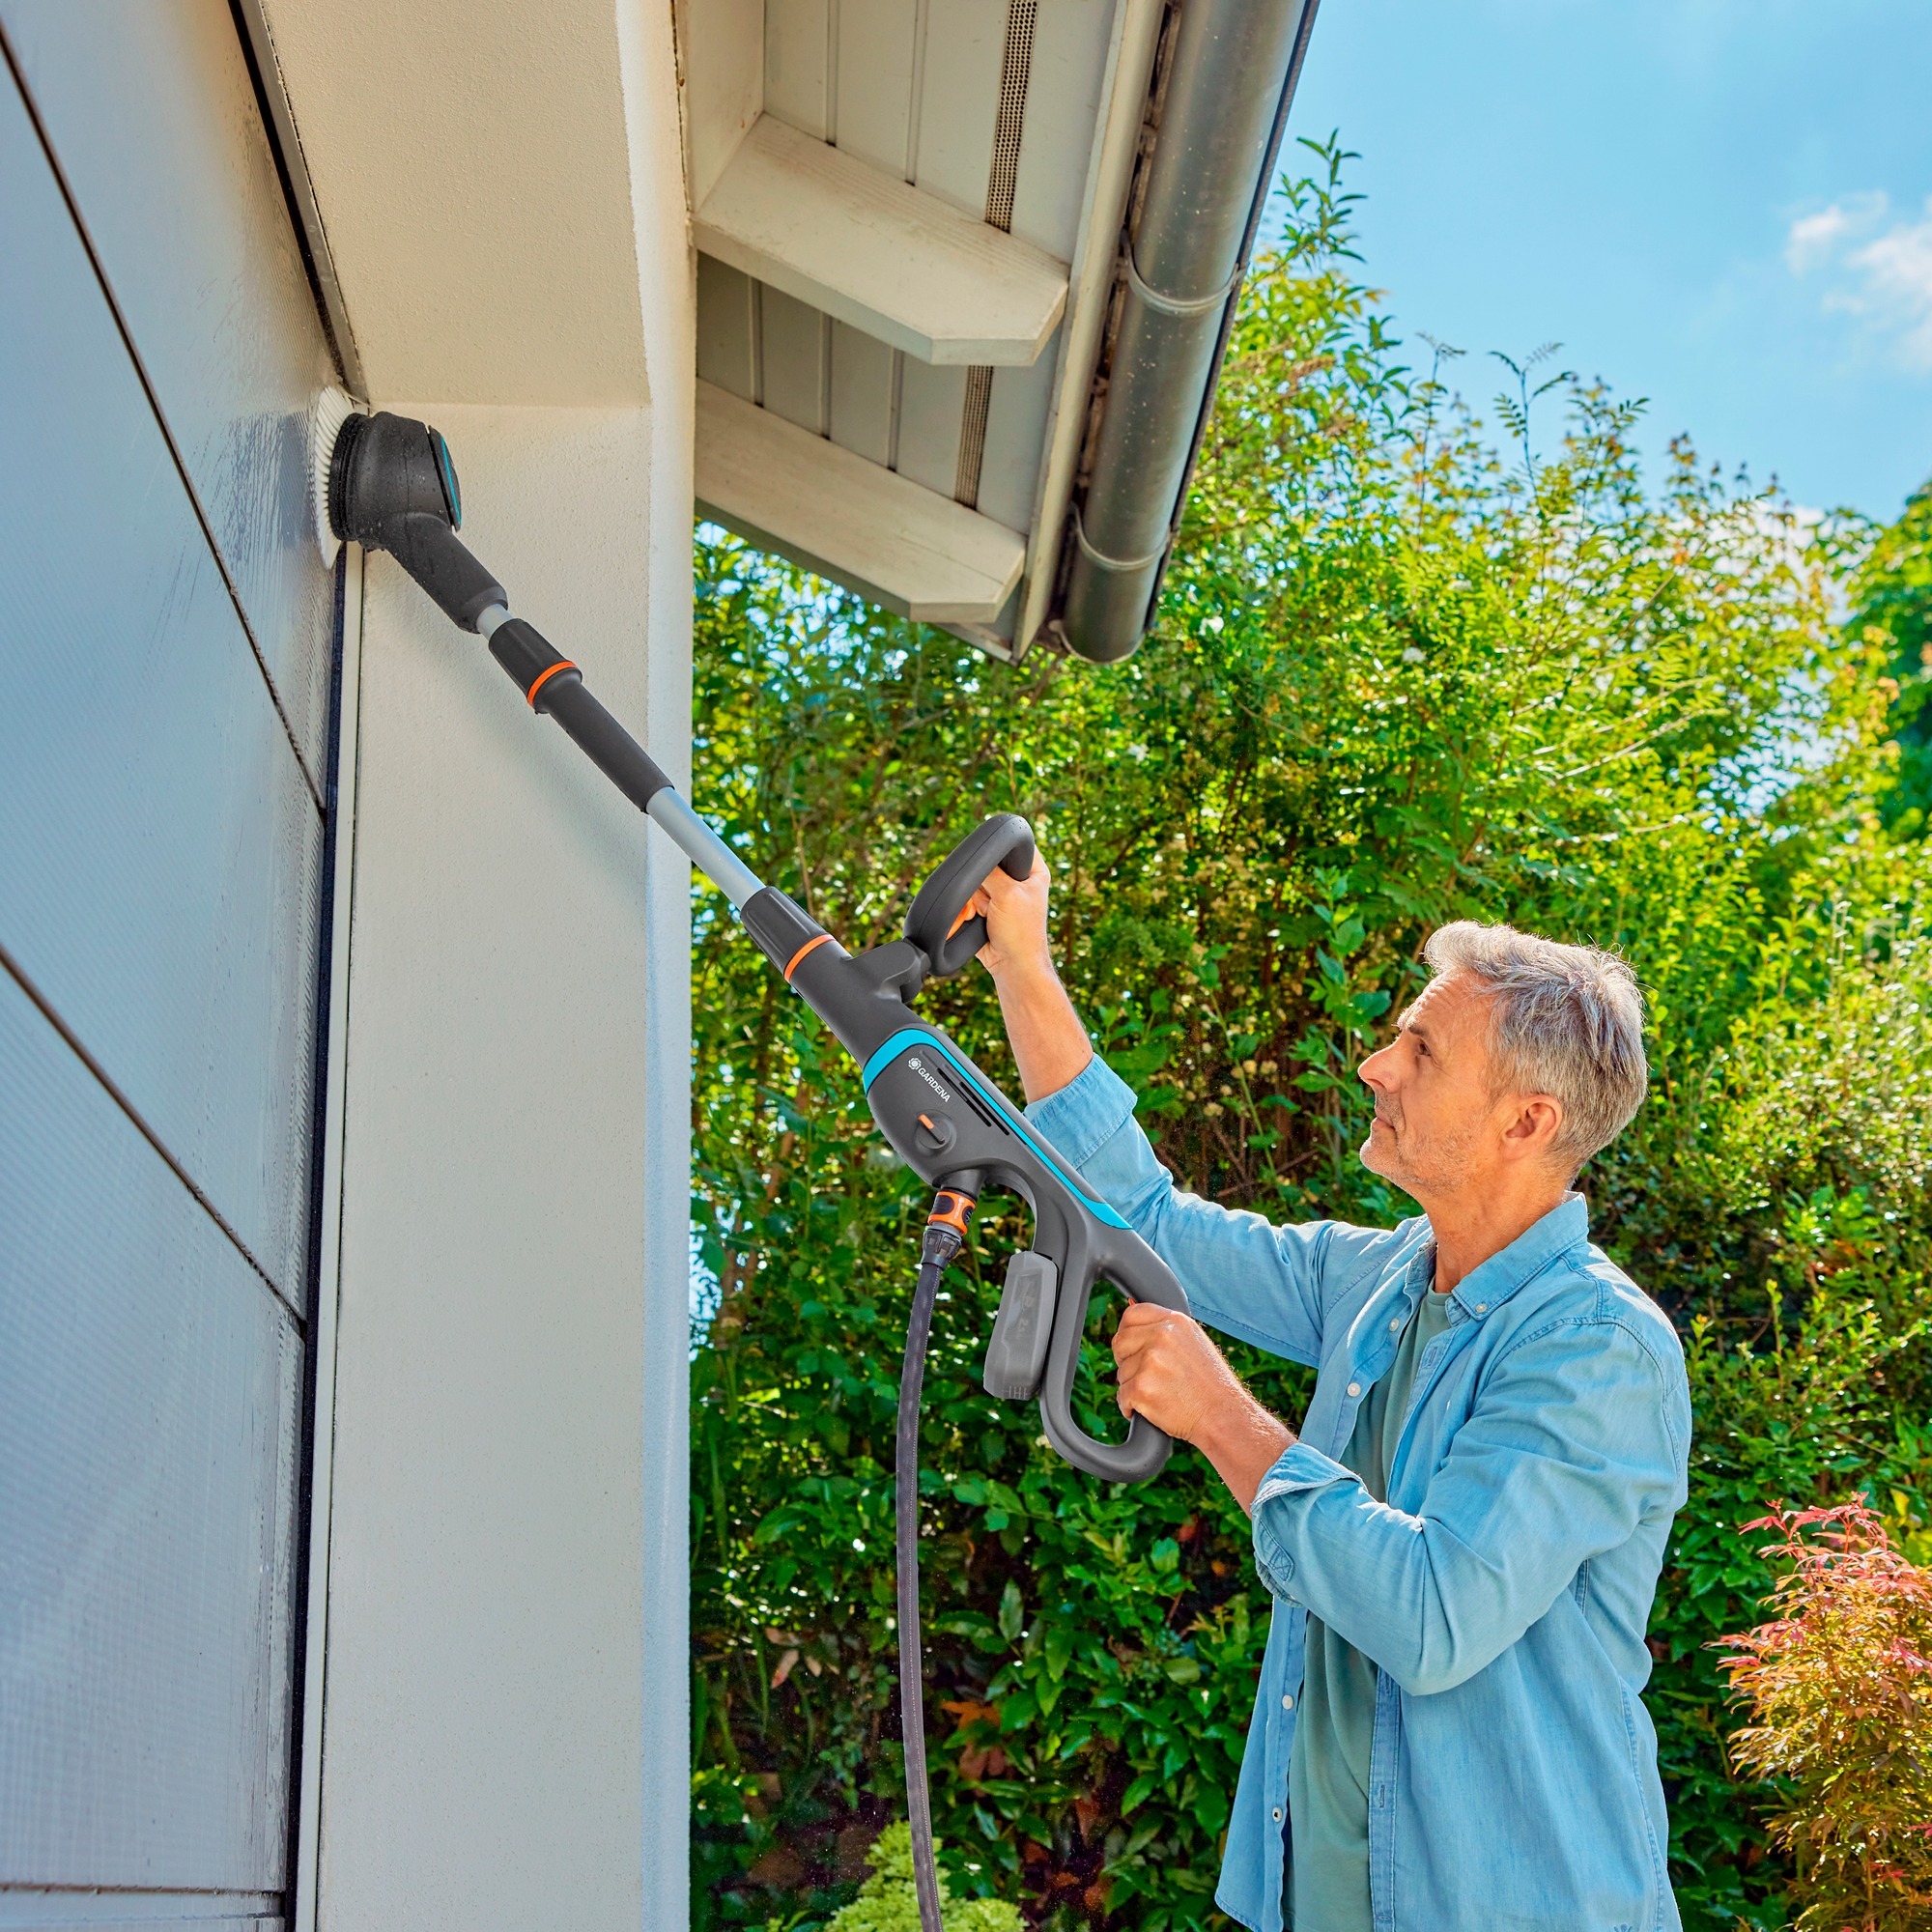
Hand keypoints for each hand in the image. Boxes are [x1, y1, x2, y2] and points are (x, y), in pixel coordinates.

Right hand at [969, 853, 1052, 982]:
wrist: (1011, 965)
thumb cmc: (1020, 933)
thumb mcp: (1007, 893)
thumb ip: (990, 871)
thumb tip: (974, 857)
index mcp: (1034, 870)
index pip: (1015, 845)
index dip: (1001, 851)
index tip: (996, 870)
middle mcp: (1019, 879)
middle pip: (989, 864)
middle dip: (984, 882)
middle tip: (994, 900)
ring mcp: (1002, 894)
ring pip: (976, 881)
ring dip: (977, 899)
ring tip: (989, 914)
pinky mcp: (987, 907)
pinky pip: (969, 897)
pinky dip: (971, 908)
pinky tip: (980, 919)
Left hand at [1112, 1304, 1293, 1511]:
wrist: (1223, 1417)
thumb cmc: (1210, 1385)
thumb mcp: (1194, 1343)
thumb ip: (1165, 1330)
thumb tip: (1131, 1313)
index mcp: (1175, 1322)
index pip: (1131, 1316)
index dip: (1126, 1333)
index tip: (1130, 1348)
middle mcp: (1162, 1335)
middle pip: (1120, 1342)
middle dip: (1125, 1361)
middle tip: (1144, 1376)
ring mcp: (1150, 1361)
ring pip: (1121, 1372)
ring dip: (1132, 1387)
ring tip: (1160, 1395)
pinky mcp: (1141, 1387)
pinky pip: (1121, 1396)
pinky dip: (1129, 1406)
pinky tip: (1149, 1409)